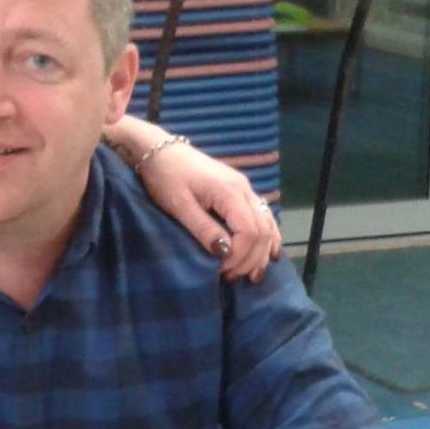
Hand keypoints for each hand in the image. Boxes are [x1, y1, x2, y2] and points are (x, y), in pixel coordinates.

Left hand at [136, 139, 279, 280]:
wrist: (161, 151)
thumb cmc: (166, 177)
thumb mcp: (179, 205)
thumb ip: (203, 228)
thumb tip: (223, 253)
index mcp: (229, 192)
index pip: (249, 231)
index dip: (239, 256)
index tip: (220, 270)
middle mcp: (245, 189)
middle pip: (263, 230)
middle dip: (251, 259)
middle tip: (230, 277)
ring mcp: (245, 188)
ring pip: (268, 224)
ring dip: (262, 251)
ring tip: (250, 274)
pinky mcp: (241, 190)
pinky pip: (264, 216)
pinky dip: (268, 237)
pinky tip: (269, 254)